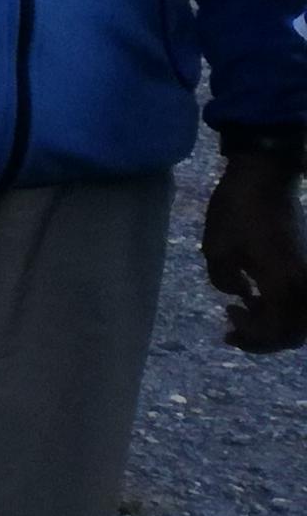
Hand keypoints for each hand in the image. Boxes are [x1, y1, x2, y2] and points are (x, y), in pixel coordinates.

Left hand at [203, 149, 306, 353]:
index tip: (226, 323)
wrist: (265, 177)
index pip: (276, 332)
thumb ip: (224, 282)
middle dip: (264, 339)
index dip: (252, 338)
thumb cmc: (237, 210)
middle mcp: (304, 285)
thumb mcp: (216, 249)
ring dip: (274, 324)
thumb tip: (242, 295)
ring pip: (301, 320)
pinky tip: (254, 298)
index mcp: (284, 284)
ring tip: (242, 312)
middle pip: (295, 333)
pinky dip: (281, 308)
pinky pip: (301, 301)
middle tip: (233, 330)